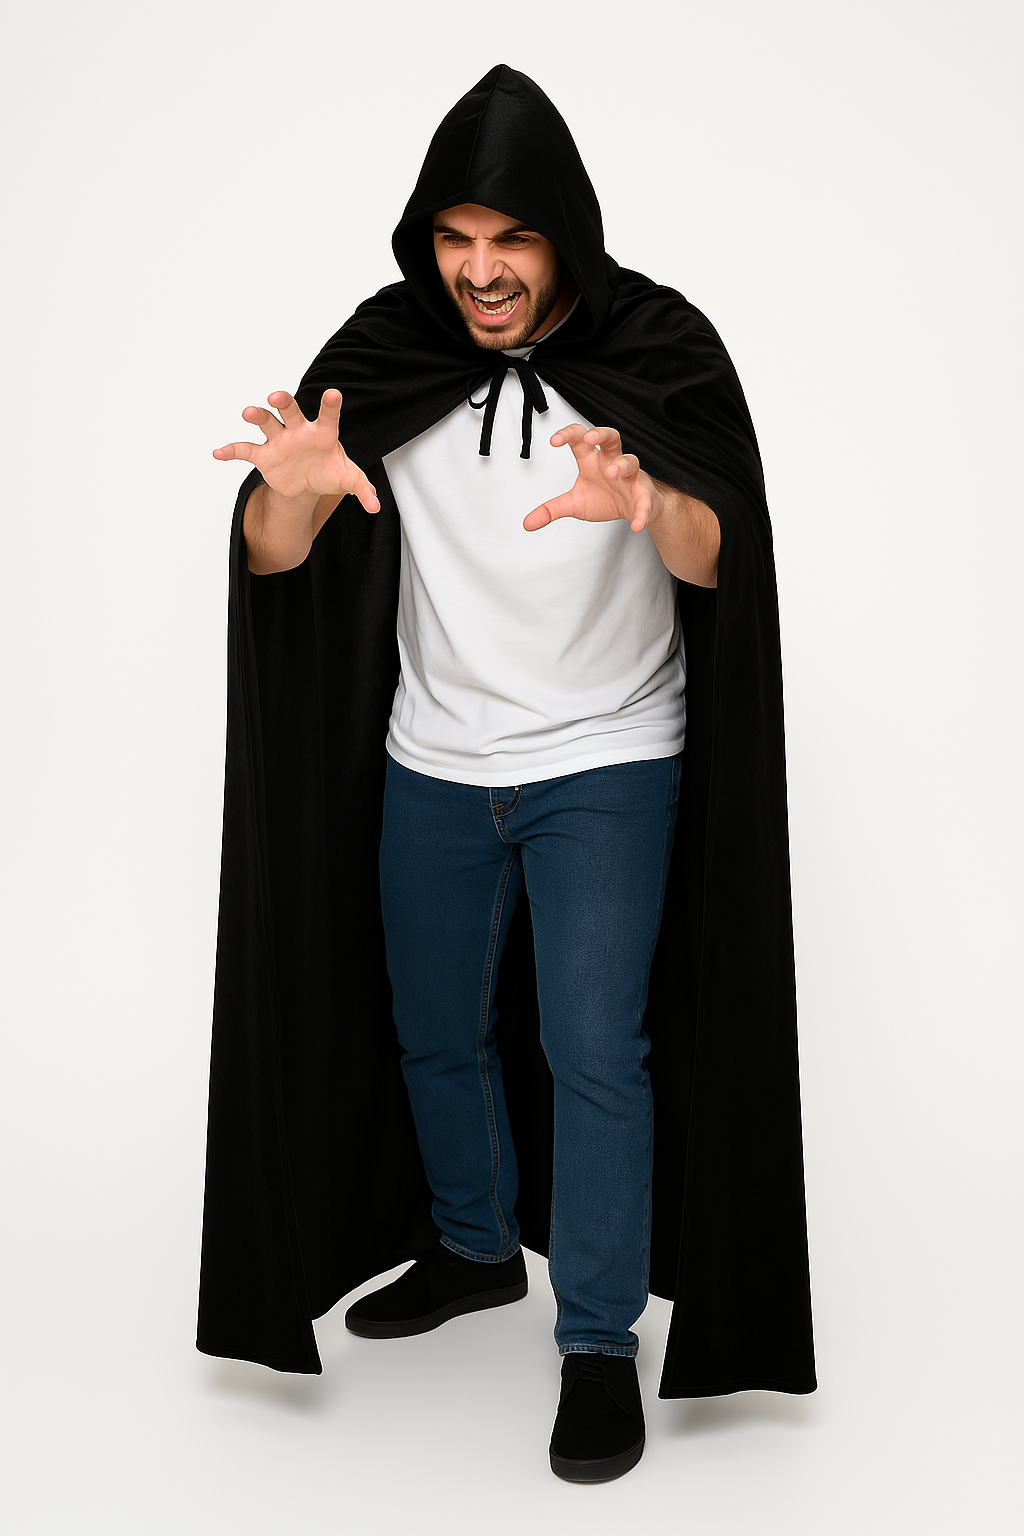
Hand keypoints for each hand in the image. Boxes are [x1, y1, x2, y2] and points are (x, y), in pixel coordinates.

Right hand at [213, 389, 379, 513]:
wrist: (307, 484)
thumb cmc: (329, 472)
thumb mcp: (348, 480)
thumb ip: (363, 489)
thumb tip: (376, 506)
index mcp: (322, 432)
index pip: (327, 415)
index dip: (329, 405)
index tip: (333, 394)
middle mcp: (298, 430)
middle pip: (288, 410)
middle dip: (283, 402)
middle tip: (277, 396)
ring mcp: (279, 441)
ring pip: (266, 422)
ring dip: (257, 416)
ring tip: (248, 413)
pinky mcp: (264, 456)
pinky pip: (245, 450)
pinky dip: (231, 451)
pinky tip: (218, 453)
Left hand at [523, 424, 655, 533]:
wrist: (634, 510)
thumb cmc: (605, 498)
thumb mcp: (574, 504)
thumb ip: (551, 510)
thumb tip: (527, 523)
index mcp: (593, 461)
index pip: (580, 440)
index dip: (568, 435)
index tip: (554, 440)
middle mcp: (612, 463)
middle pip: (611, 438)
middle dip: (601, 434)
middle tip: (589, 438)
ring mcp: (631, 477)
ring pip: (631, 461)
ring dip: (622, 465)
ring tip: (612, 473)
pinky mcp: (645, 495)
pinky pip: (646, 502)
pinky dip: (642, 513)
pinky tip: (637, 525)